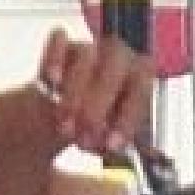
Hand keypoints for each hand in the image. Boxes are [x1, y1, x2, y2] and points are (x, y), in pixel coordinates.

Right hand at [33, 24, 157, 163]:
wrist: (65, 117)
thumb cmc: (97, 128)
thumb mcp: (108, 143)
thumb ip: (111, 147)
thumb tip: (115, 155)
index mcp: (139, 79)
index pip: (142, 88)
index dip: (128, 117)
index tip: (111, 145)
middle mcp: (119, 58)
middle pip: (115, 65)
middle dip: (99, 104)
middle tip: (83, 137)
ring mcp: (90, 48)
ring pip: (87, 54)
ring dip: (75, 92)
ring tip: (64, 126)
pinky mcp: (62, 44)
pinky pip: (59, 39)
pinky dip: (54, 59)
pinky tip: (52, 83)